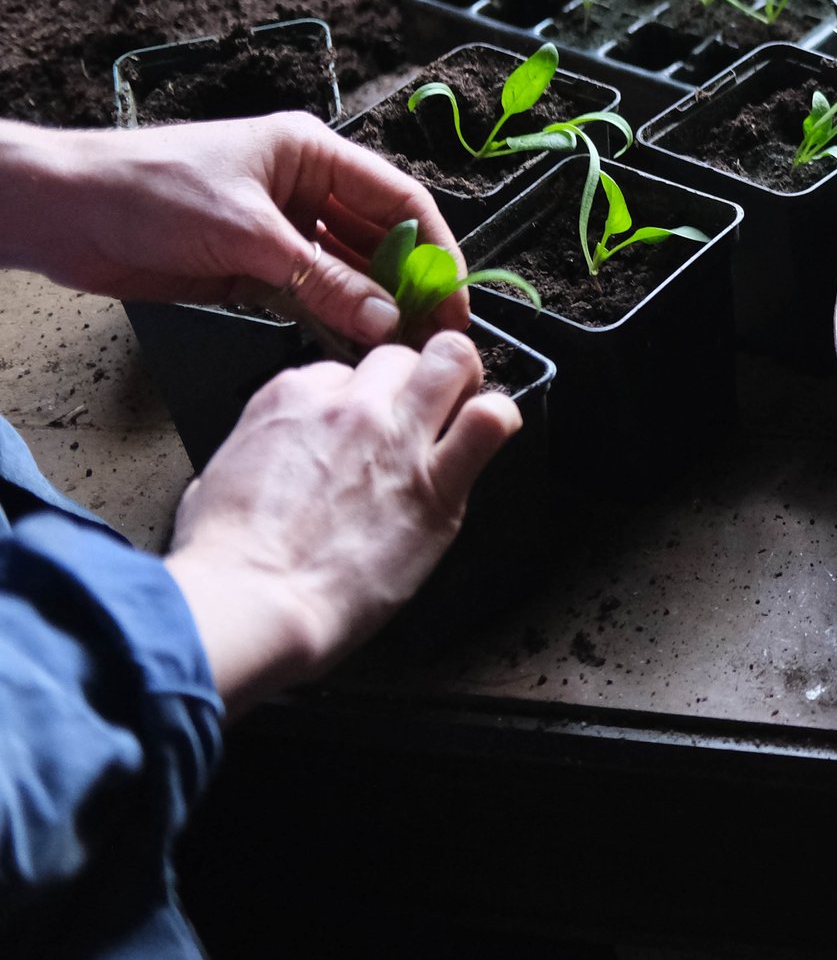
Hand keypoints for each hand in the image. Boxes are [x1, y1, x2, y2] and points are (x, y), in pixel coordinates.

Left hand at [0, 113, 465, 346]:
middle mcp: (304, 189)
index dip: (435, 250)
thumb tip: (384, 318)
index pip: (399, 201)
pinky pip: (308, 299)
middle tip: (432, 335)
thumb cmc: (145, 188)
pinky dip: (330, 322)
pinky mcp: (250, 269)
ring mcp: (278, 232)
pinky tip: (350, 347)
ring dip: (370, 310)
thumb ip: (322, 280)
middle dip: (407, 287)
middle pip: (378, 241)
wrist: (62, 212)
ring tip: (397, 350)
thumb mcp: (247, 234)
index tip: (454, 298)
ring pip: (345, 275)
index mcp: (313, 154)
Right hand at [161, 333, 520, 711]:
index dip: (353, 399)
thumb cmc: (224, 560)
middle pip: (400, 356)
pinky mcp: (438, 484)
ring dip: (462, 379)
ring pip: (453, 363)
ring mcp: (397, 439)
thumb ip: (254, 455)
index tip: (356, 427)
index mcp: (290, 399)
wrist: (251, 603)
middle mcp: (350, 407)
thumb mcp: (215, 481)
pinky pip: (491, 422)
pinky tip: (488, 434)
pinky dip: (498, 419)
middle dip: (410, 378)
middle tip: (417, 412)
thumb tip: (267, 463)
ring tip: (461, 408)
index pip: (340, 371)